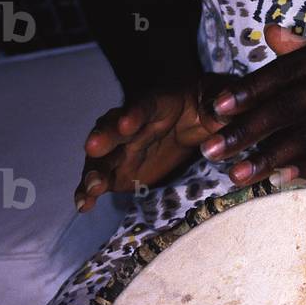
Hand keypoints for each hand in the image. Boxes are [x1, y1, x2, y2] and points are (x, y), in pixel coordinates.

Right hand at [75, 75, 232, 211]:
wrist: (192, 117)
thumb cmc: (205, 105)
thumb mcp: (218, 99)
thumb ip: (219, 103)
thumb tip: (222, 108)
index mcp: (157, 102)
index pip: (144, 105)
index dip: (135, 113)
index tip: (127, 124)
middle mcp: (131, 122)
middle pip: (113, 129)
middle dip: (103, 138)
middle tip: (93, 148)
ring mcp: (121, 147)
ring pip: (102, 157)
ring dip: (94, 171)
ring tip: (91, 189)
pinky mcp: (117, 170)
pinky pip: (101, 179)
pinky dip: (89, 192)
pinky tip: (83, 205)